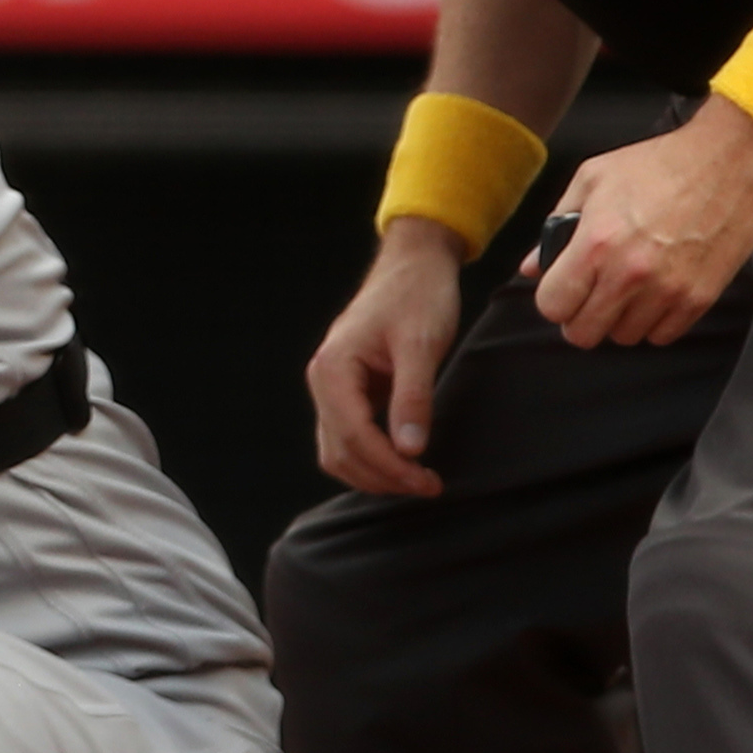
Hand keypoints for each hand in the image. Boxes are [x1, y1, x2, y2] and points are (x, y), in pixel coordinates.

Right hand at [304, 223, 467, 499]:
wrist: (414, 267)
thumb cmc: (417, 298)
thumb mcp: (420, 346)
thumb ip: (412, 398)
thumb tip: (410, 450)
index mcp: (332, 369)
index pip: (353, 436)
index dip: (389, 467)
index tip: (427, 482)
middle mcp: (323, 381)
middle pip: (339, 451)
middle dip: (382, 476)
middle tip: (429, 485)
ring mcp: (333, 388)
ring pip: (339, 451)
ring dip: (374, 473)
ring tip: (418, 479)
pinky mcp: (349, 392)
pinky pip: (350, 437)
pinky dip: (373, 458)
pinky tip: (405, 461)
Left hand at [522, 97, 752, 348]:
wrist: (730, 161)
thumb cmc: (658, 164)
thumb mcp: (593, 179)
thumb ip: (556, 225)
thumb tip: (531, 267)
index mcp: (595, 244)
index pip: (553, 306)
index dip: (553, 299)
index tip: (562, 288)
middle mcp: (629, 274)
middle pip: (584, 334)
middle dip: (579, 316)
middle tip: (590, 295)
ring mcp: (667, 290)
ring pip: (624, 337)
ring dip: (619, 318)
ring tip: (626, 289)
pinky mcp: (700, 298)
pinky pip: (663, 336)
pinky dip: (654, 322)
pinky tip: (654, 294)